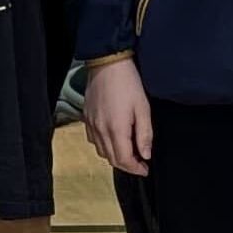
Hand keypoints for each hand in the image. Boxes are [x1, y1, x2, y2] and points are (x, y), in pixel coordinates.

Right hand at [82, 57, 151, 176]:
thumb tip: (145, 154)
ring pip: (101, 151)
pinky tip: (113, 138)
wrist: (107, 63)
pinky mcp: (86, 118)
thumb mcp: (143, 108)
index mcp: (116, 129)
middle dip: (126, 165)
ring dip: (115, 156)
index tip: (145, 169)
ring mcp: (91, 124)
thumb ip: (144, 134)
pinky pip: (93, 140)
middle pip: (111, 159)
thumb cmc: (127, 82)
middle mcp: (100, 130)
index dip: (135, 169)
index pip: (124, 160)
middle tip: (139, 162)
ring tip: (128, 151)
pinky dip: (104, 145)